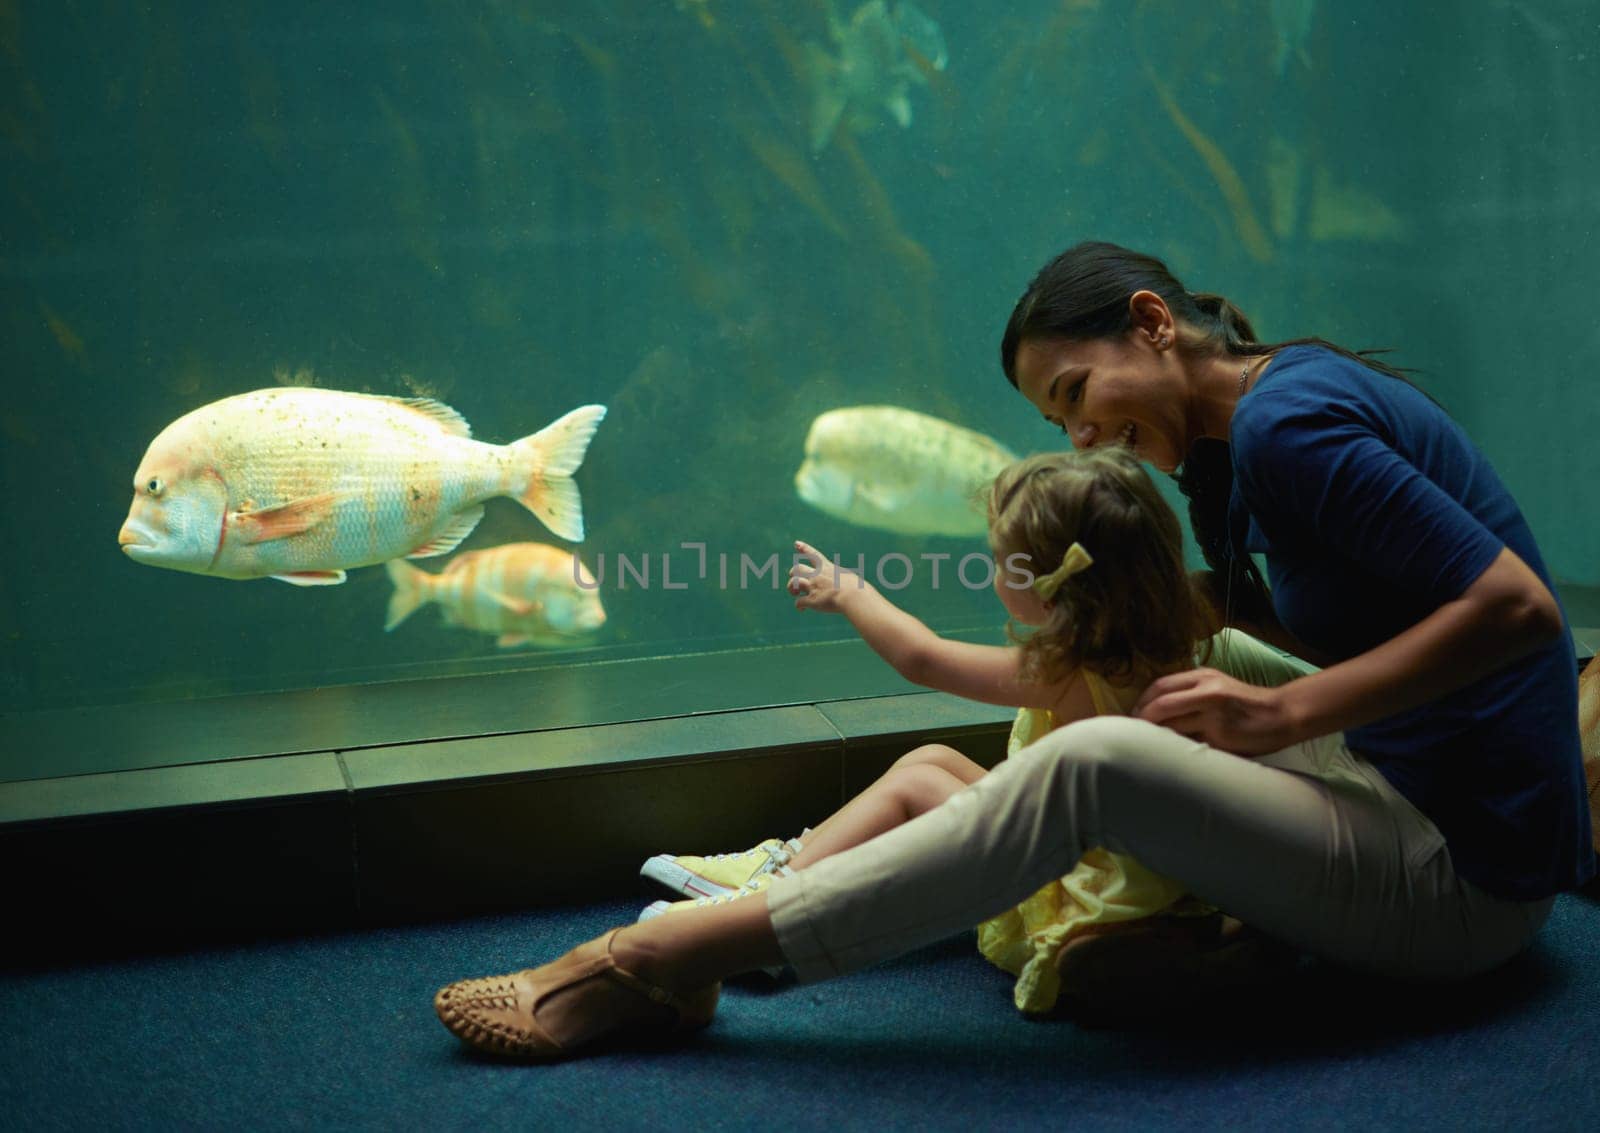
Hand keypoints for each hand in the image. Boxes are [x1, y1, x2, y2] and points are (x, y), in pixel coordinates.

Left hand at [787, 539, 867, 612]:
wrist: (853, 595)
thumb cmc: (857, 588)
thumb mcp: (849, 578)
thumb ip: (842, 579)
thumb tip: (845, 584)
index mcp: (828, 568)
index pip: (814, 555)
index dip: (804, 548)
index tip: (796, 543)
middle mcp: (817, 575)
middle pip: (797, 568)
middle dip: (793, 573)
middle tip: (796, 581)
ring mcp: (813, 587)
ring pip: (794, 582)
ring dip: (791, 588)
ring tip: (795, 593)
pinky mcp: (812, 600)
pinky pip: (799, 602)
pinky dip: (799, 606)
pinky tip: (803, 609)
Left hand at [1132, 667, 1300, 755]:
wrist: (1282, 714)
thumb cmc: (1245, 703)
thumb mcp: (1218, 686)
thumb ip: (1191, 693)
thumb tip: (1155, 710)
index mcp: (1203, 677)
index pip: (1160, 686)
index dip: (1142, 702)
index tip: (1133, 715)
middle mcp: (1208, 692)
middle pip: (1161, 705)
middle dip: (1142, 721)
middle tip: (1132, 735)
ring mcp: (1214, 715)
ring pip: (1172, 727)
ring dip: (1156, 738)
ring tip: (1146, 747)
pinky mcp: (1222, 737)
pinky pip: (1190, 745)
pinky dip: (1177, 750)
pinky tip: (1171, 756)